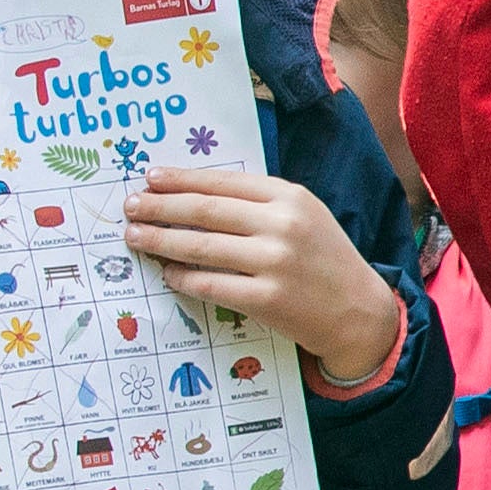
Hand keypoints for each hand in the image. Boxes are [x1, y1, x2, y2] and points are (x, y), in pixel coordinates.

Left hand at [121, 172, 406, 389]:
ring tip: (135, 236)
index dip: (181, 179)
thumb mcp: (304, 217)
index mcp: (290, 197)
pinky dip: (183, 278)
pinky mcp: (268, 299)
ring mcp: (275, 263)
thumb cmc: (324, 261)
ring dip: (160, 241)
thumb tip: (195, 195)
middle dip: (160, 207)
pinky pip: (211, 285)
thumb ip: (259, 203)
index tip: (150, 178)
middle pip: (205, 211)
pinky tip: (167, 273)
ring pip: (201, 247)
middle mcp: (282, 225)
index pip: (223, 183)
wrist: (360, 312)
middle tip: (130, 205)